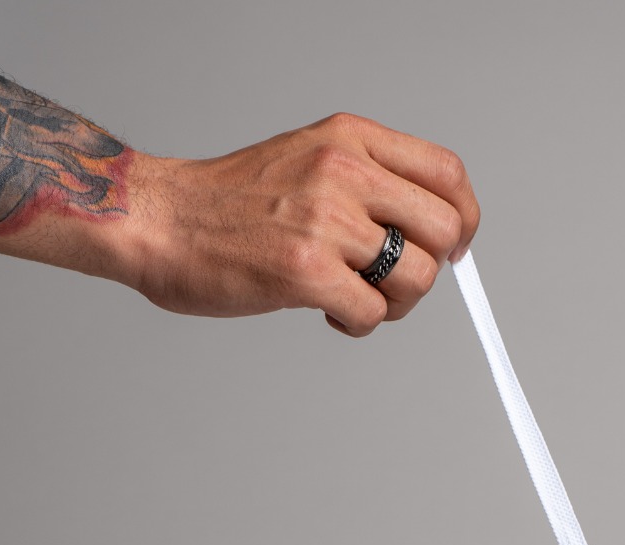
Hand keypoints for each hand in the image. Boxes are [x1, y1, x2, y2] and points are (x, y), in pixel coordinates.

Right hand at [123, 114, 479, 334]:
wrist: (160, 221)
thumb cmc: (229, 203)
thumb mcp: (308, 158)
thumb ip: (367, 181)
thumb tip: (428, 229)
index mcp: (350, 139)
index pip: (447, 173)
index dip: (464, 218)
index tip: (452, 248)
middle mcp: (344, 171)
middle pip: (444, 231)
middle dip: (429, 270)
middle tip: (392, 284)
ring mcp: (326, 221)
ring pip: (417, 278)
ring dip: (395, 304)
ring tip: (355, 298)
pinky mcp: (306, 271)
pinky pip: (373, 314)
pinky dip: (357, 325)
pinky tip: (326, 311)